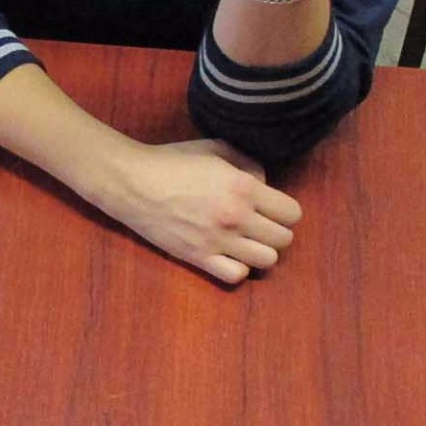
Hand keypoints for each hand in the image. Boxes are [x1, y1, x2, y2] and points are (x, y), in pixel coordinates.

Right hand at [102, 138, 300, 283]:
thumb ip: (249, 164)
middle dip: (275, 231)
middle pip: (284, 239)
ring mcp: (218, 240)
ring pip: (267, 260)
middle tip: (258, 225)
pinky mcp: (198, 258)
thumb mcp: (216, 149)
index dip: (284, 210)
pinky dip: (238, 268)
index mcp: (244, 187)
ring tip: (246, 242)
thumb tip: (265, 185)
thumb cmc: (173, 161)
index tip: (270, 207)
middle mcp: (236, 217)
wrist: (133, 182)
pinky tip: (228, 255)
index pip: (292, 213)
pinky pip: (236, 276)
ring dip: (260, 251)